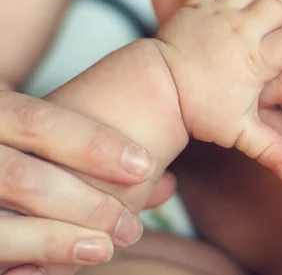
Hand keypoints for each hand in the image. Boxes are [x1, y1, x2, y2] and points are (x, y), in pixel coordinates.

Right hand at [0, 89, 174, 273]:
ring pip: (1, 226)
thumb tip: (166, 185)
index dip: (91, 145)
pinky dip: (26, 263)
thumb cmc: (30, 146)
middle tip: (130, 227)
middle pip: (22, 178)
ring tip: (104, 248)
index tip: (143, 165)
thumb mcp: (53, 134)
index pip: (38, 121)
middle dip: (86, 205)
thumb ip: (100, 155)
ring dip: (58, 241)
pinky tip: (49, 270)